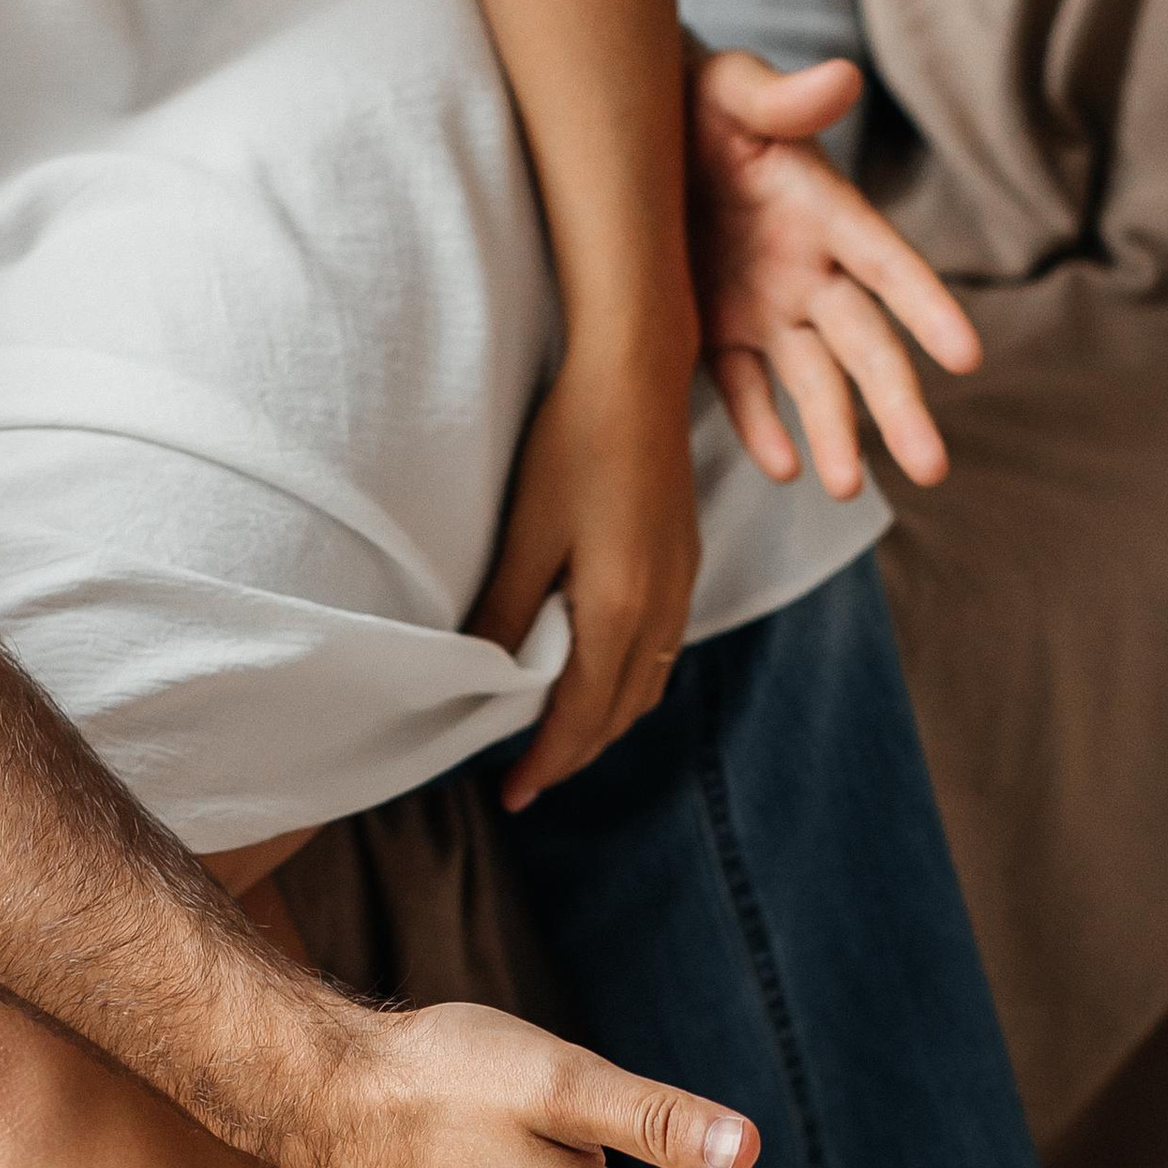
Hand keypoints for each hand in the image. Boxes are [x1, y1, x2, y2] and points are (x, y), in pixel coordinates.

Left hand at [470, 338, 700, 811]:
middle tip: (528, 779)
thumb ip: (507, 611)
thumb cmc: (574, 442)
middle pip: (620, 713)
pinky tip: (601, 675)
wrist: (638, 373)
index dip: (546, 763)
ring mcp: (681, 585)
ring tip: (559, 738)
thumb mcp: (525, 533)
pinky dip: (629, 684)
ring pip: (647, 686)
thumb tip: (482, 675)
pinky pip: (662, 651)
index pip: (581, 717)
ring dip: (605, 723)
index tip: (513, 794)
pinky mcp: (684, 561)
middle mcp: (662, 609)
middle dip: (575, 753)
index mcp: (620, 610)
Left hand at [686, 48, 981, 495]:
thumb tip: (842, 76)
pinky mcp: (718, 328)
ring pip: (812, 381)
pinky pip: (742, 387)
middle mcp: (809, 269)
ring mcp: (767, 305)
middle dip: (898, 406)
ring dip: (834, 433)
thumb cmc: (700, 96)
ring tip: (843, 490)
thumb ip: (783, 98)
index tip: (967, 356)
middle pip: (865, 346)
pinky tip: (784, 468)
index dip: (926, 307)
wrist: (637, 126)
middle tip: (932, 469)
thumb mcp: (734, 87)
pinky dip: (761, 426)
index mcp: (825, 210)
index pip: (887, 264)